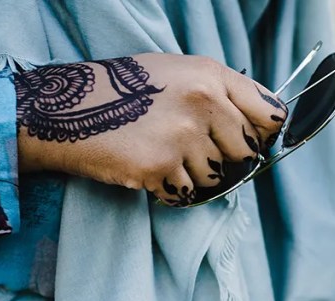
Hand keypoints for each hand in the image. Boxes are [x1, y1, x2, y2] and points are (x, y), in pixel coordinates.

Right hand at [15, 53, 285, 206]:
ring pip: (216, 177)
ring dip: (194, 175)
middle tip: (192, 150)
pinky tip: (148, 167)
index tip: (250, 139)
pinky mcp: (160, 166)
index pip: (270, 114)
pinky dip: (170, 188)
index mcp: (211, 75)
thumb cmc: (126, 91)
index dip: (263, 132)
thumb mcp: (179, 73)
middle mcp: (203, 102)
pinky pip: (186, 192)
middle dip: (225, 158)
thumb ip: (222, 94)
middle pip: (246, 152)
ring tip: (163, 154)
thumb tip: (265, 129)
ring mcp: (182, 135)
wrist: (64, 108)